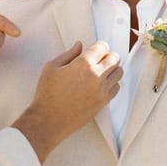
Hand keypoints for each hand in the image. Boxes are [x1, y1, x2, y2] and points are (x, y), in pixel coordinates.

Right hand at [13, 41, 122, 162]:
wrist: (49, 119)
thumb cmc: (47, 94)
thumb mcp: (52, 68)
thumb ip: (68, 54)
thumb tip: (79, 46)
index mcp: (83, 64)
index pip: (102, 47)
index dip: (99, 47)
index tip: (96, 49)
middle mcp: (96, 75)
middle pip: (114, 58)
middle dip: (108, 56)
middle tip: (100, 59)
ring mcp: (101, 89)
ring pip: (119, 72)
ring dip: (113, 69)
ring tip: (103, 71)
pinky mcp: (103, 101)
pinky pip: (117, 88)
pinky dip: (113, 83)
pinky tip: (103, 84)